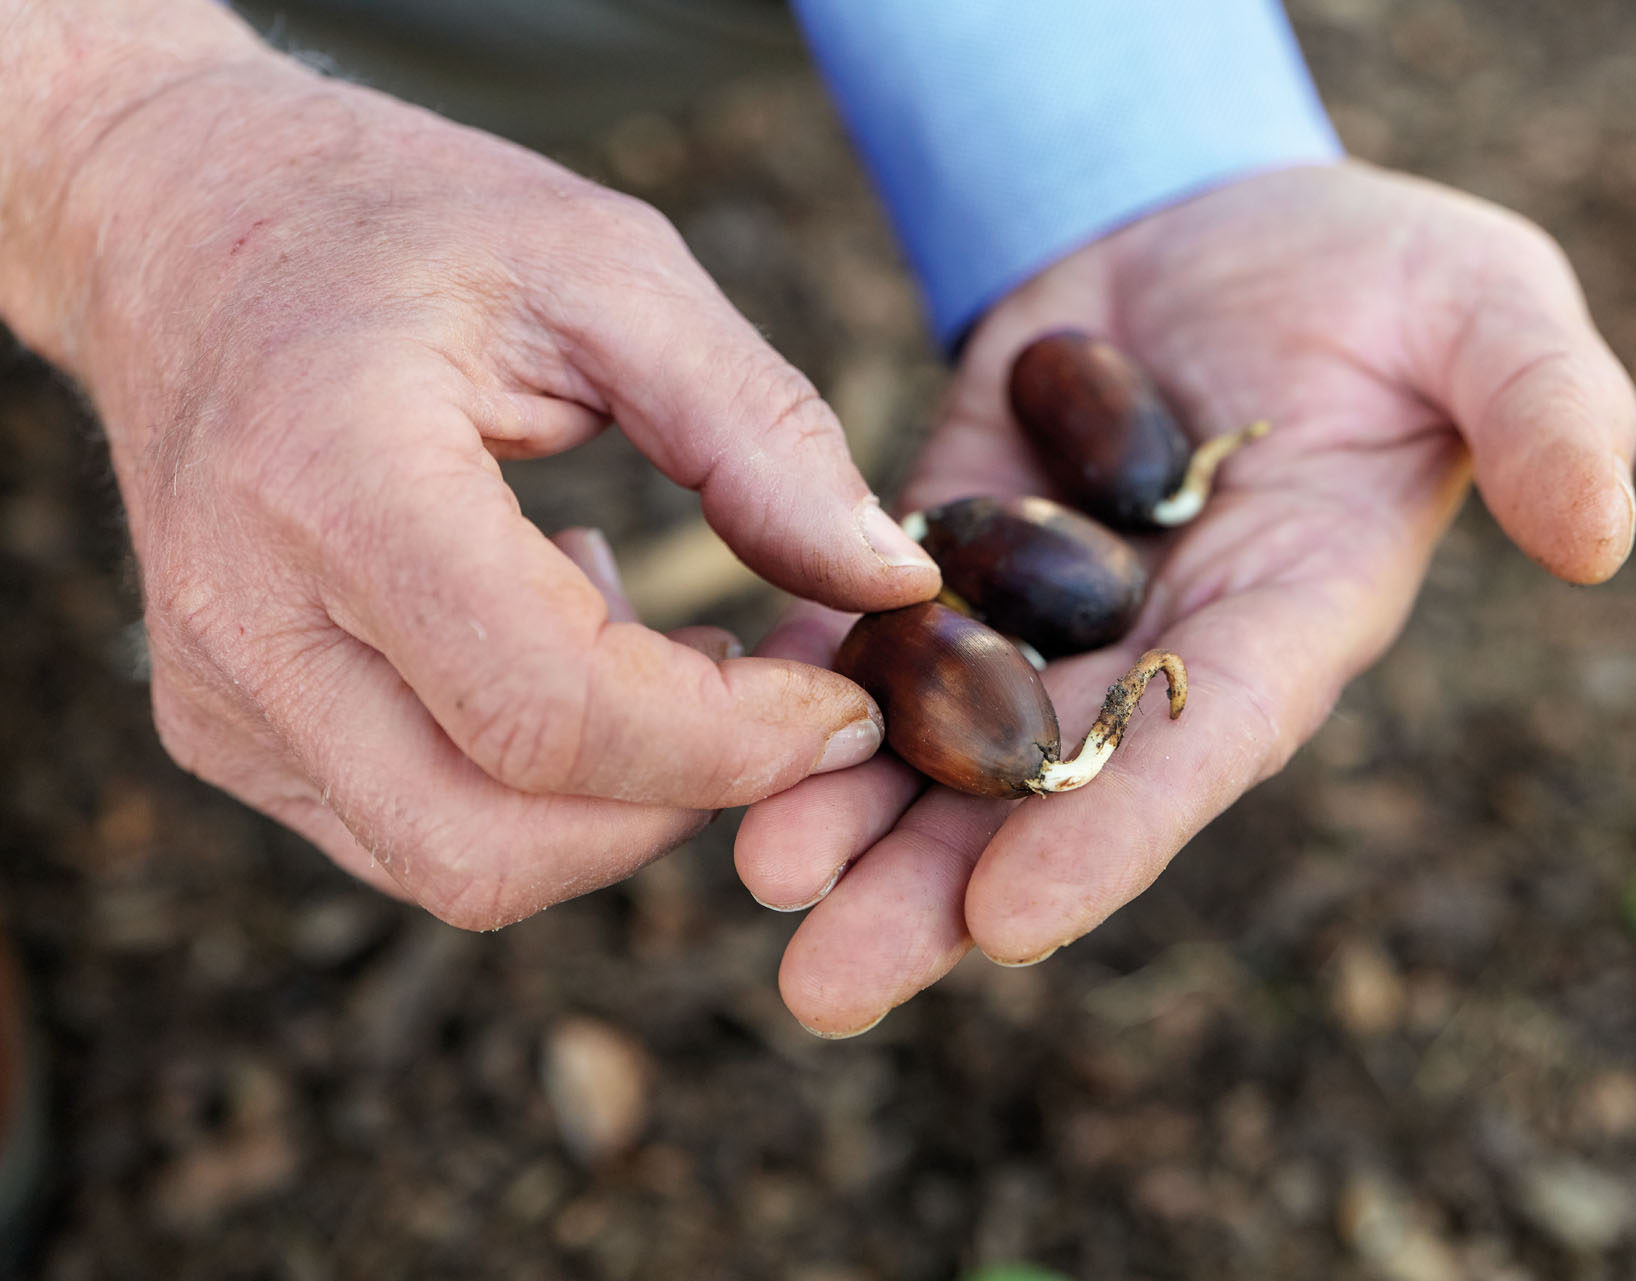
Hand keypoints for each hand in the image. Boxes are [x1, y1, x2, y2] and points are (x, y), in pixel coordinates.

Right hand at [20, 50, 940, 925]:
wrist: (184, 225)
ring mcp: (217, 696)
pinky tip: (563, 642)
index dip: (734, 743)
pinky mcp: (222, 730)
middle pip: (493, 845)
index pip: (551, 712)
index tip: (846, 701)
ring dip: (613, 803)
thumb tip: (892, 583)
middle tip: (775, 698)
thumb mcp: (611, 269)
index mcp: (330, 481)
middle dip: (681, 805)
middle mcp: (243, 621)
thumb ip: (761, 427)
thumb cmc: (406, 227)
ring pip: (455, 867)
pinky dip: (535, 788)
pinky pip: (411, 833)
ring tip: (657, 645)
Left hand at [737, 162, 1635, 1034]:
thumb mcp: (1489, 310)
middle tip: (827, 983)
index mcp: (1285, 620)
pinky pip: (871, 616)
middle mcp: (1158, 646)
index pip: (1200, 746)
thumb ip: (1547, 408)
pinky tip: (725, 731)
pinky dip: (807, 671)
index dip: (1110, 837)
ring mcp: (1045, 604)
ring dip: (851, 810)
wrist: (1232, 226)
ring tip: (757, 881)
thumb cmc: (1389, 280)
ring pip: (942, 728)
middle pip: (1047, 786)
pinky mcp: (949, 532)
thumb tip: (1602, 535)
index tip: (1006, 924)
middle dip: (939, 886)